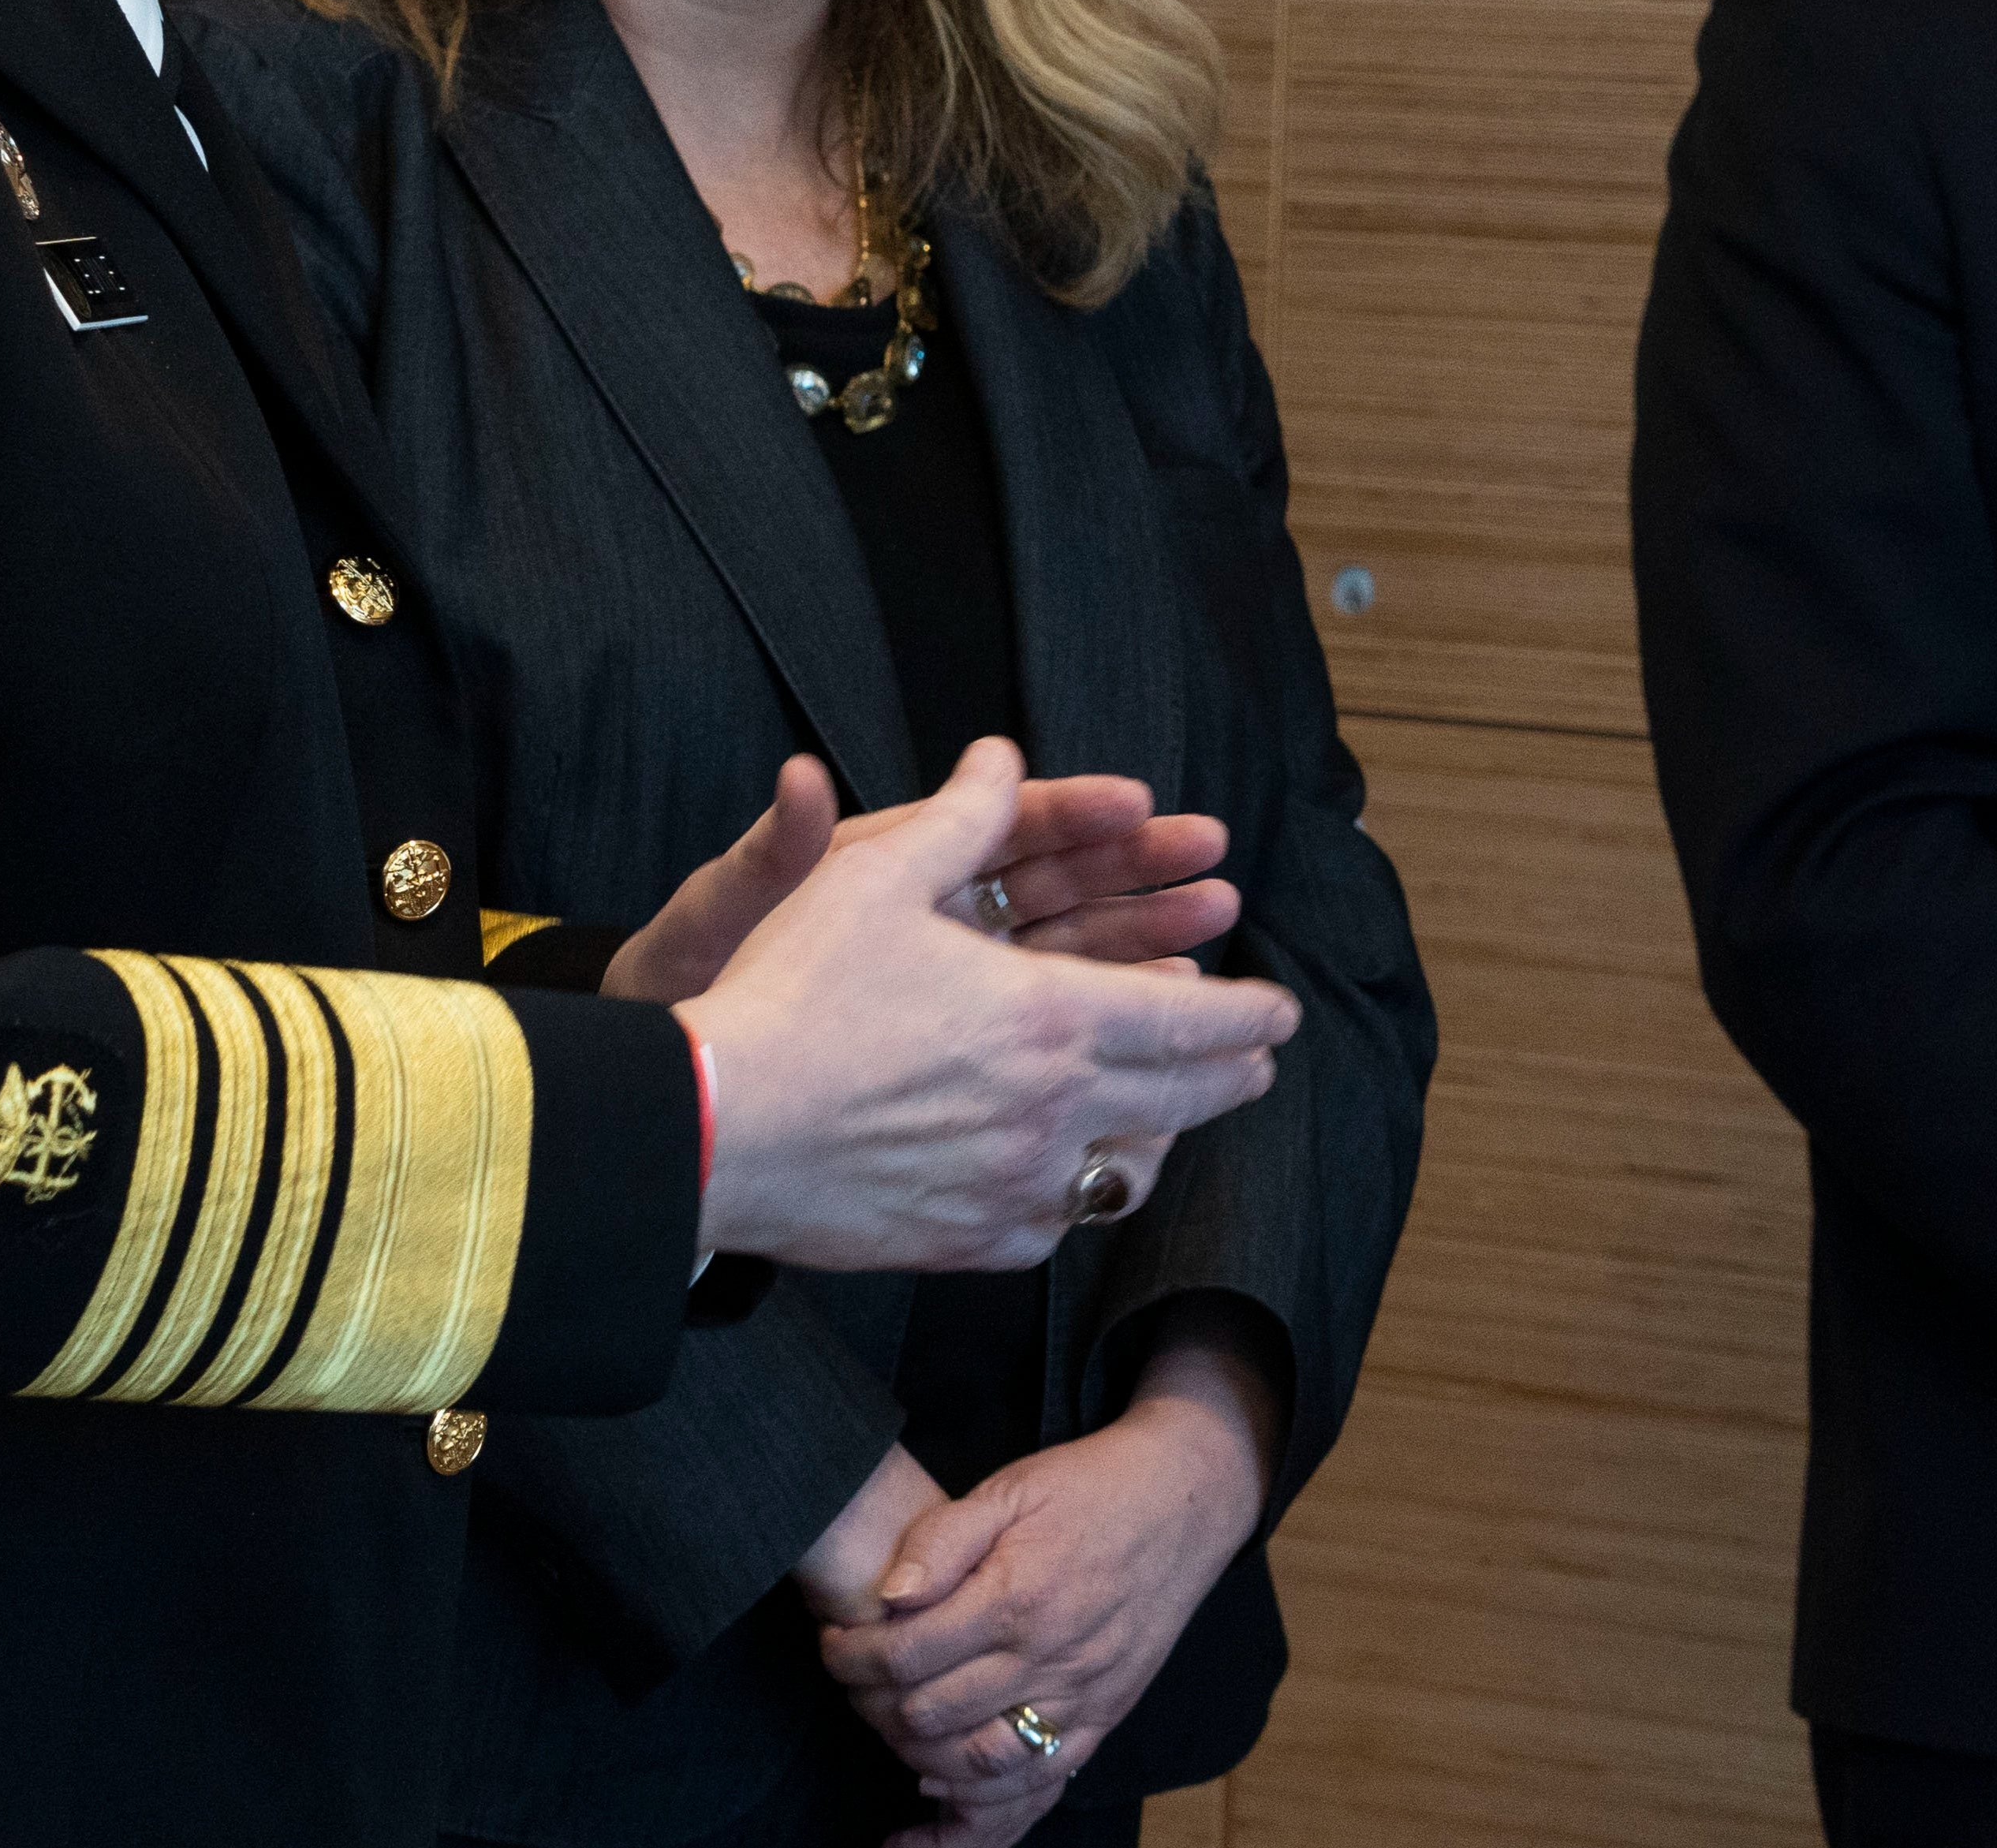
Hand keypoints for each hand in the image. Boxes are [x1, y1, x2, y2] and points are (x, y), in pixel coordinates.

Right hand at [679, 742, 1297, 1269]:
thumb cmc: (794, 996)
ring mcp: (1020, 1186)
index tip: (1278, 1012)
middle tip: (1255, 1060)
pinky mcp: (975, 1240)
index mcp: (1054, 1017)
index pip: (1195, 1019)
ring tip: (1176, 1117)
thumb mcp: (876, 878)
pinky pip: (1059, 1224)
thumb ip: (962, 817)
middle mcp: (1058, 1109)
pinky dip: (1083, 1194)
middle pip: (1186, 1099)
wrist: (717, 1126)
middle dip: (1233, 1073)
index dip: (1248, 1013)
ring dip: (1169, 1136)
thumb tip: (1001, 757)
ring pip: (1131, 1171)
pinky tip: (1076, 1177)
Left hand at [819, 1350, 1274, 1831]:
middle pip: (929, 1716)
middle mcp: (1048, 1658)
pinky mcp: (1105, 1717)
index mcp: (1015, 1596)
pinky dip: (983, 1802)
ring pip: (978, 1765)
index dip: (850, 1656)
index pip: (904, 1655)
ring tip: (886, 1725)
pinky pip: (1039, 1784)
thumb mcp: (1010, 1488)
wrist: (1185, 1500)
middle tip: (850, 1679)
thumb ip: (942, 1540)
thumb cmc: (1088, 1487)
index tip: (831, 1641)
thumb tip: (888, 1596)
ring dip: (915, 1755)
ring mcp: (1081, 1696)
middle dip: (869, 1704)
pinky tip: (940, 1792)